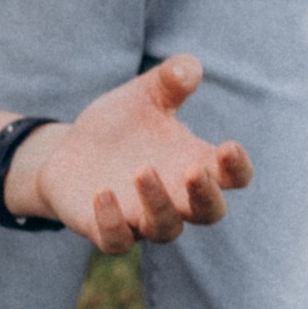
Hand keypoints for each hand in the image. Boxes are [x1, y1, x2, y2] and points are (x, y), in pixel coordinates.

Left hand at [9, 55, 252, 252]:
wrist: (70, 151)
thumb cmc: (121, 126)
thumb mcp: (144, 96)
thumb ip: (169, 81)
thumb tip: (190, 67)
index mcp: (195, 163)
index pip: (233, 178)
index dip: (237, 169)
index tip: (229, 147)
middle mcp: (176, 197)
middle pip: (209, 212)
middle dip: (205, 195)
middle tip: (194, 172)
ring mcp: (143, 218)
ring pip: (166, 228)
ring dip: (158, 203)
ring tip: (142, 170)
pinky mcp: (107, 230)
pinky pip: (117, 241)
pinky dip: (113, 223)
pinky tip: (103, 193)